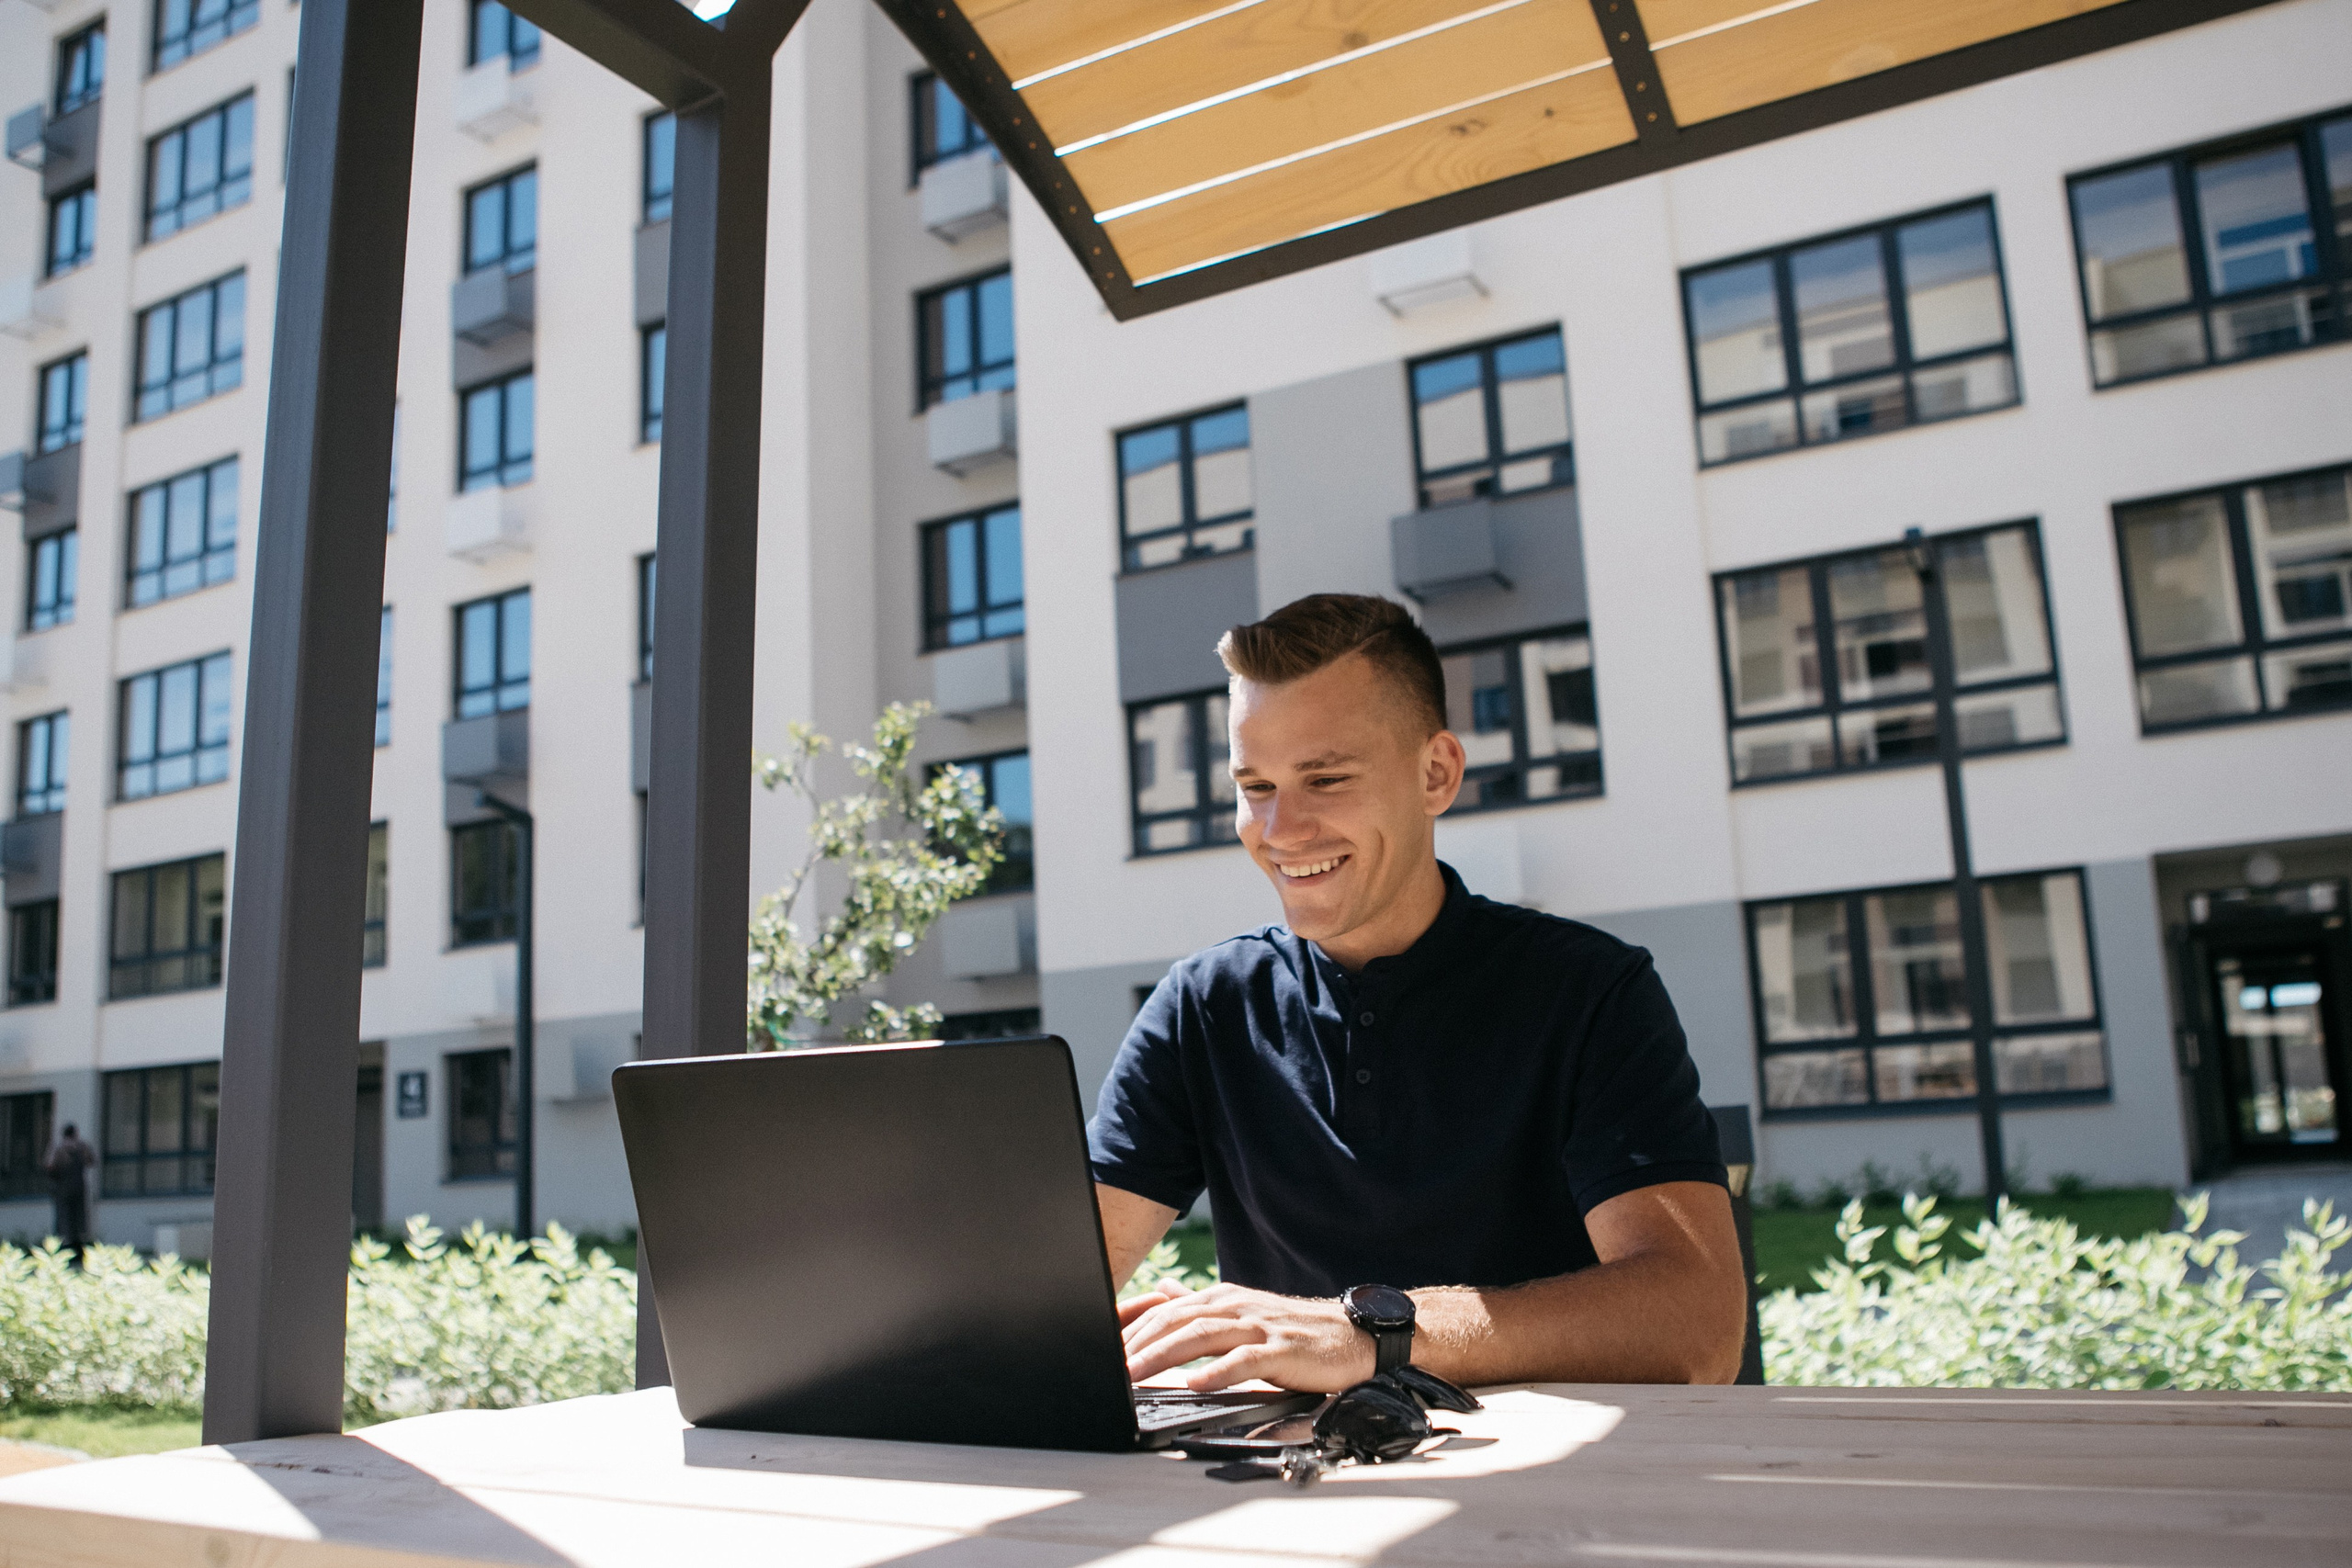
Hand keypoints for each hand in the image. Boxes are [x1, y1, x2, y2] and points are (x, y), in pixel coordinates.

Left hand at [1120, 1281, 1375, 1391]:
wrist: (1351, 1335)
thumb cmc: (1292, 1331)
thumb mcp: (1240, 1312)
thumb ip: (1199, 1308)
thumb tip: (1161, 1295)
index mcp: (1221, 1298)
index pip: (1165, 1311)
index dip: (1130, 1331)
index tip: (1102, 1350)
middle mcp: (1235, 1306)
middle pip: (1176, 1320)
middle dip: (1137, 1344)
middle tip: (1108, 1366)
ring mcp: (1258, 1326)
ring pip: (1202, 1335)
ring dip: (1164, 1355)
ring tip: (1135, 1374)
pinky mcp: (1282, 1349)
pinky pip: (1245, 1360)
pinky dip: (1218, 1372)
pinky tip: (1197, 1384)